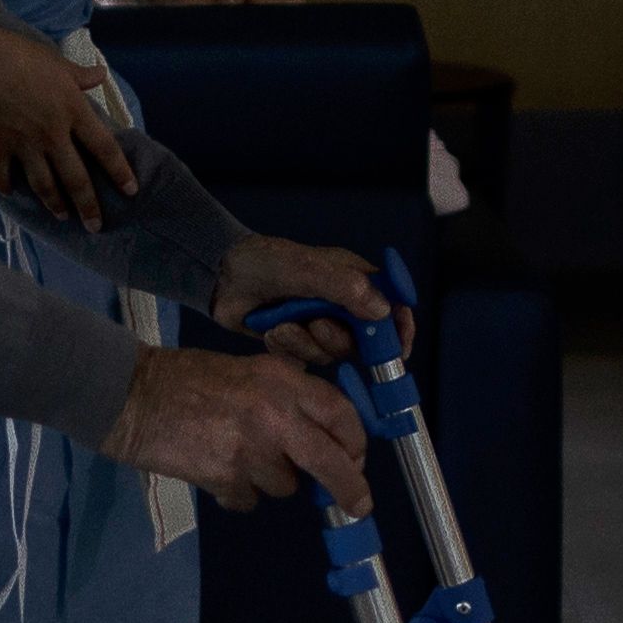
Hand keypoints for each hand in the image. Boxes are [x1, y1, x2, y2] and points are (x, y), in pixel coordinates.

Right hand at [0, 2, 135, 229]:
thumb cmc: (20, 55)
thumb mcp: (57, 62)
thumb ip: (79, 75)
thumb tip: (100, 75)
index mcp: (73, 111)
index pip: (105, 148)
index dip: (120, 172)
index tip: (130, 191)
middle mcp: (53, 135)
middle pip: (77, 179)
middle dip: (88, 206)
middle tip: (95, 226)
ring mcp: (24, 146)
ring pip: (44, 185)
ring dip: (54, 203)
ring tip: (61, 216)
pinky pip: (3, 176)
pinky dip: (6, 187)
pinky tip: (10, 193)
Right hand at [100, 342, 372, 516]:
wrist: (132, 396)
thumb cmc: (186, 380)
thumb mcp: (247, 372)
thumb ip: (286, 399)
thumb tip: (321, 439)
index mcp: (283, 381)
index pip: (341, 416)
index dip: (356, 444)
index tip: (355, 461)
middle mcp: (275, 414)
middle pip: (332, 462)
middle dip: (350, 488)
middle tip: (358, 506)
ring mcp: (252, 449)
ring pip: (285, 486)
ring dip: (269, 480)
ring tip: (235, 455)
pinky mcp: (226, 477)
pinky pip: (249, 499)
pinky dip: (237, 492)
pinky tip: (215, 468)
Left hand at [209, 236, 412, 370]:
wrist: (222, 278)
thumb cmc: (266, 261)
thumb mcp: (307, 268)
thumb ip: (345, 287)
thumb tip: (383, 311)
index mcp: (355, 281)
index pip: (393, 307)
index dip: (400, 330)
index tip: (397, 349)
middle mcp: (342, 307)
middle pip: (363, 341)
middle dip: (339, 339)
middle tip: (316, 325)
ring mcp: (320, 326)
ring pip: (332, 354)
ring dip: (307, 342)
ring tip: (283, 324)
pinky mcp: (298, 343)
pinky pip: (306, 360)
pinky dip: (289, 349)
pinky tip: (273, 331)